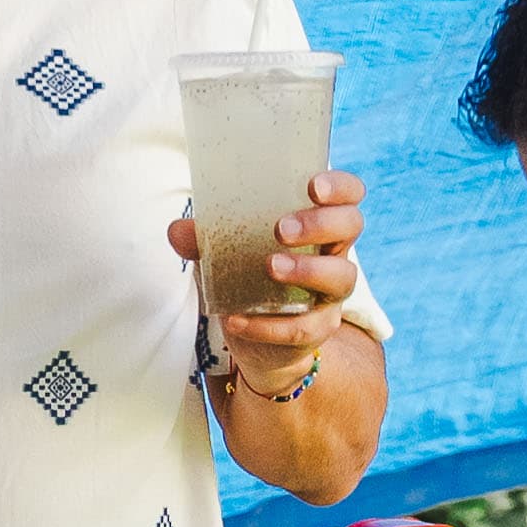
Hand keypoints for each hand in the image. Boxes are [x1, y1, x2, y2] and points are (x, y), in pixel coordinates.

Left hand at [171, 170, 365, 392]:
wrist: (256, 340)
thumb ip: (205, 240)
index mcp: (317, 224)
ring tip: (270, 267)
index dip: (339, 187)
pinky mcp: (317, 329)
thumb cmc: (248, 279)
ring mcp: (330, 293)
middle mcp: (333, 254)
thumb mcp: (225, 254)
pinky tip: (236, 319)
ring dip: (307, 270)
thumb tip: (176, 231)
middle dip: (319, 223)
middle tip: (280, 229)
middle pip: (349, 226)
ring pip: (341, 276)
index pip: (348, 196)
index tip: (312, 185)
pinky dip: (268, 325)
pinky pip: (303, 327)